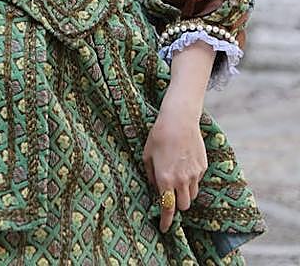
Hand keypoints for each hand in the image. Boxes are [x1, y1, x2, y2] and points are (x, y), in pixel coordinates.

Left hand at [143, 100, 207, 231]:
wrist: (179, 120)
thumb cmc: (158, 136)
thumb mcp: (146, 155)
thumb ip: (150, 174)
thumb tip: (154, 187)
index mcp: (165, 179)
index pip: (167, 207)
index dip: (166, 221)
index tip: (164, 229)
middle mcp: (181, 180)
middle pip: (183, 205)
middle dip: (176, 205)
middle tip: (169, 197)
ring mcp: (195, 174)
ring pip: (192, 195)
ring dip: (184, 194)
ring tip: (176, 180)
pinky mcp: (203, 167)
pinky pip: (197, 180)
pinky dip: (191, 179)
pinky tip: (183, 164)